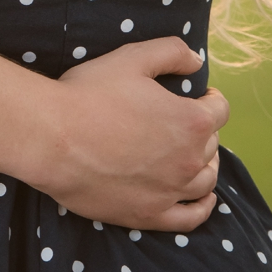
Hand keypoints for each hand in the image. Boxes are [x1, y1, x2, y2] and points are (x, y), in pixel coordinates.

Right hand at [45, 36, 228, 231]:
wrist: (52, 138)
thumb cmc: (91, 94)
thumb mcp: (134, 58)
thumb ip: (172, 52)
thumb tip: (196, 61)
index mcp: (191, 121)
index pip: (219, 111)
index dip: (210, 100)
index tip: (199, 97)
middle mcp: (189, 160)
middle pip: (211, 145)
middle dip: (202, 131)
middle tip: (180, 124)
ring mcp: (170, 192)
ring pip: (205, 180)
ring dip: (205, 165)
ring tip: (192, 157)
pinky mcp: (147, 215)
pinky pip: (189, 219)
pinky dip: (202, 208)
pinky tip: (203, 200)